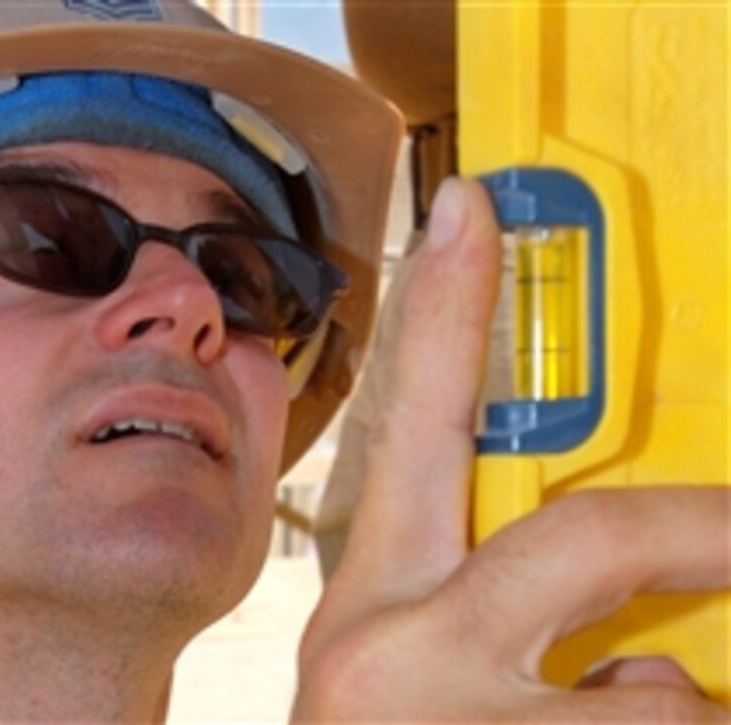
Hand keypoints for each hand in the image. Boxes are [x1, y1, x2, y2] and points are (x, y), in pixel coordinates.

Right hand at [294, 178, 729, 720]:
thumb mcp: (402, 686)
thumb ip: (489, 633)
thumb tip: (634, 655)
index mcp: (370, 611)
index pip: (407, 423)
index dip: (440, 307)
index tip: (469, 203)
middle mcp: (397, 657)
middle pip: (591, 537)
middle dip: (703, 525)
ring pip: (661, 699)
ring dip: (669, 716)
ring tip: (617, 724)